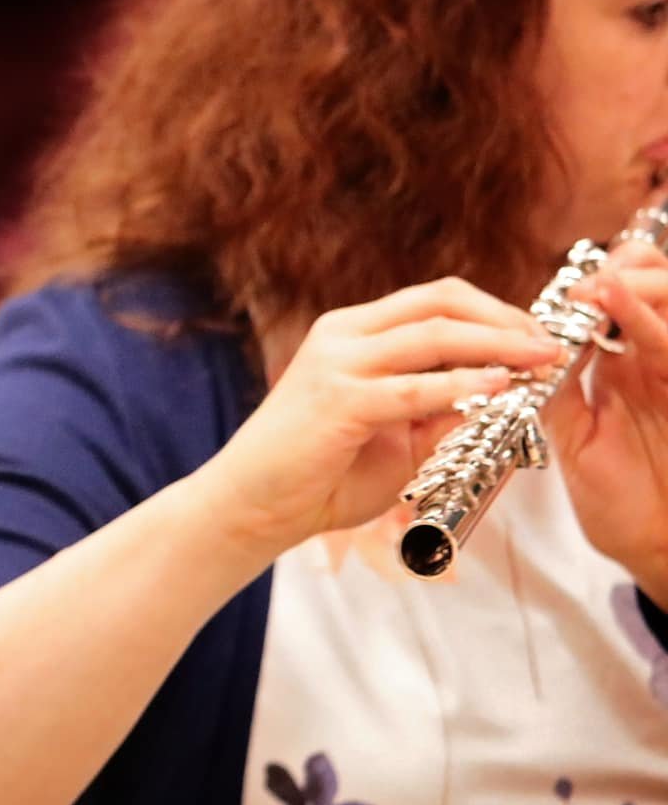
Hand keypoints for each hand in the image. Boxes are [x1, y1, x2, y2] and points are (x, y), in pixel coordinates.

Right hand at [199, 278, 560, 557]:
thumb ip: (439, 413)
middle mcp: (343, 335)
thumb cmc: (319, 475)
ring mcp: (338, 363)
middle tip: (549, 345)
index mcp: (352, 334)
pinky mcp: (338, 399)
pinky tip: (497, 392)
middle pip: (441, 303)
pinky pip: (414, 388)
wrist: (254, 504)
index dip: (494, 311)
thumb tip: (501, 395)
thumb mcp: (395, 437)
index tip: (536, 338)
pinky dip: (461, 387)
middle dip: (506, 320)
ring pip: (434, 335)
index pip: (435, 300)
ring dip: (497, 346)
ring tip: (538, 362)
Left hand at [546, 240, 667, 603]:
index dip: (588, 282)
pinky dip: (645, 316)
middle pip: (649, 286)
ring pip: (666, 300)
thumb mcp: (572, 438)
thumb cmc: (622, 502)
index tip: (556, 285)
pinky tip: (616, 295)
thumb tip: (513, 350)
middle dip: (620, 269)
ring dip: (635, 282)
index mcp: (622, 366)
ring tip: (599, 281)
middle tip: (584, 280)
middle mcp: (653, 361)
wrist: (660, 549)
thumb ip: (551, 391)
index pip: (611, 301)